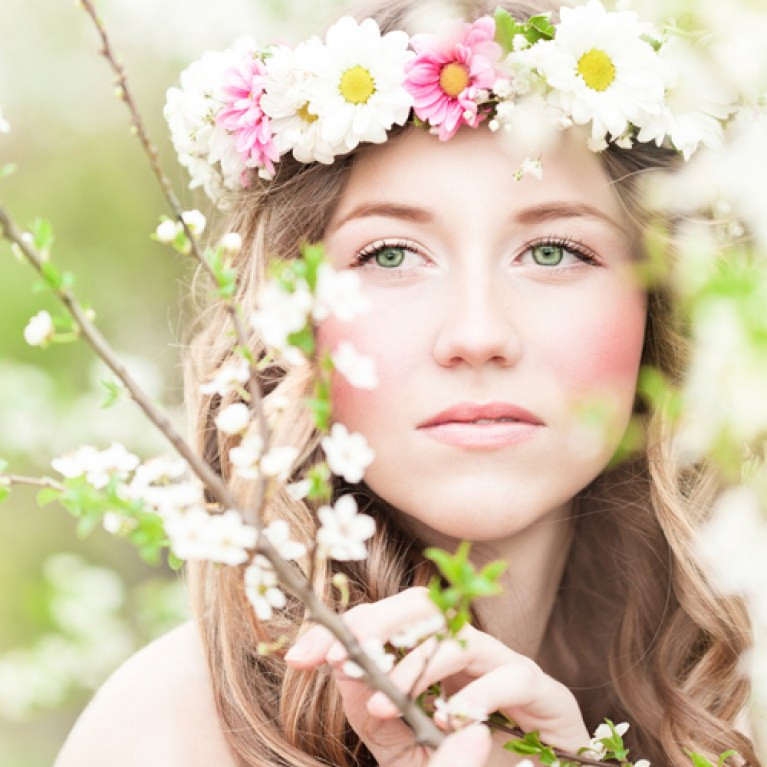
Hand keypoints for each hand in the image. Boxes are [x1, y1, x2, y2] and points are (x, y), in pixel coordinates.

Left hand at [284, 587, 588, 766]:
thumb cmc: (457, 765)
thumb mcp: (402, 747)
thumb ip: (372, 714)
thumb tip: (340, 670)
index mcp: (432, 654)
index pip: (386, 622)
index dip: (344, 631)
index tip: (302, 656)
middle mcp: (467, 650)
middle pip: (423, 608)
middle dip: (378, 624)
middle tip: (340, 657)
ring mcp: (505, 666)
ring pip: (462, 638)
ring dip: (417, 665)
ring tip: (387, 701)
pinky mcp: (544, 693)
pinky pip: (512, 676)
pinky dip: (478, 696)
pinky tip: (452, 720)